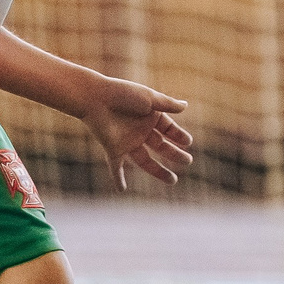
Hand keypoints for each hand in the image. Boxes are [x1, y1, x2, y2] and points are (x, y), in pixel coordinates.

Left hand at [78, 76, 193, 187]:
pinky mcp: (113, 149)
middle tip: (187, 162)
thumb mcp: (149, 98)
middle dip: (174, 154)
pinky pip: (116, 167)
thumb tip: (185, 105)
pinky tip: (121, 189)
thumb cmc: (123, 94)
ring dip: (158, 171)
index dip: (178, 135)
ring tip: (172, 181)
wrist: (95, 98)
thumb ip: (167, 104)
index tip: (188, 142)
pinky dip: (117, 178)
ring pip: (145, 160)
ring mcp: (127, 141)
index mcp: (149, 116)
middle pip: (160, 146)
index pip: (168, 129)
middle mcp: (139, 130)